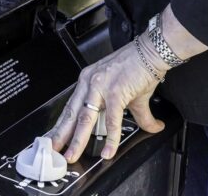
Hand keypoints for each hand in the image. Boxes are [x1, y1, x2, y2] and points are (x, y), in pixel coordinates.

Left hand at [49, 39, 165, 162]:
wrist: (151, 52)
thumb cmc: (139, 68)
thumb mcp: (131, 94)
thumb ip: (139, 115)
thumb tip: (153, 128)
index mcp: (89, 80)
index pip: (71, 106)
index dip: (61, 124)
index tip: (54, 138)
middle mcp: (90, 82)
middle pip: (72, 113)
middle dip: (61, 135)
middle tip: (54, 151)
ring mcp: (101, 87)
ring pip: (85, 118)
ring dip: (77, 140)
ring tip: (72, 155)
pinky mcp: (116, 92)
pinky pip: (111, 119)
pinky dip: (110, 138)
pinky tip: (108, 151)